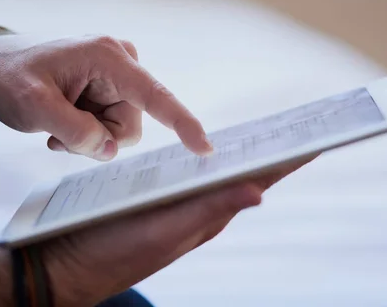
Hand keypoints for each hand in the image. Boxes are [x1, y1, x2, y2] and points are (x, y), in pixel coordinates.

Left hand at [0, 33, 212, 159]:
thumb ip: (77, 133)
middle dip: (98, 139)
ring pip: (120, 130)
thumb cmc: (8, 78)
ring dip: (89, 138)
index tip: (205, 148)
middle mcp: (120, 64)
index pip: (155, 95)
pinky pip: (110, 127)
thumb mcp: (34, 107)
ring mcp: (115, 77)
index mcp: (108, 57)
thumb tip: (110, 150)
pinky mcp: (109, 88)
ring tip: (55, 127)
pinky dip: (87, 133)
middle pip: (130, 124)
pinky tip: (61, 123)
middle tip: (59, 134)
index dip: (182, 123)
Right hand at [42, 155, 316, 305]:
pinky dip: (215, 159)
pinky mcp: (161, 201)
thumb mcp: (164, 231)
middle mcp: (201, 210)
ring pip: (224, 175)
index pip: (260, 181)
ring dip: (250, 153)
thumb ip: (209, 210)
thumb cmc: (113, 250)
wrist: (67, 263)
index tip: (320, 136)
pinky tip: (216, 150)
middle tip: (305, 122)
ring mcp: (181, 205)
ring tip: (274, 132)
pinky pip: (198, 176)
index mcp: (208, 214)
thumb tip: (260, 192)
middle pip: (247, 174)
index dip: (290, 159)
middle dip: (277, 150)